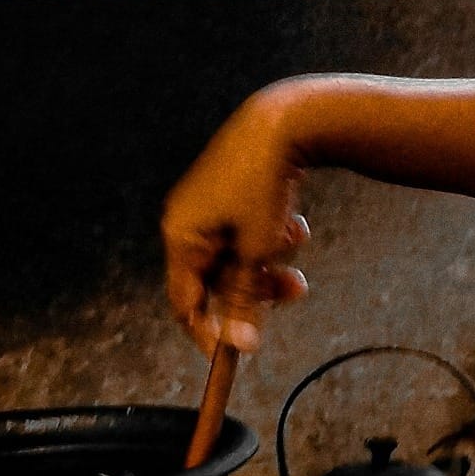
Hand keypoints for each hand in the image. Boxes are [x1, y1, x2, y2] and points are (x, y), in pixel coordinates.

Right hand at [162, 85, 315, 354]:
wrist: (286, 121)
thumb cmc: (263, 185)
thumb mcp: (257, 252)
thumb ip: (245, 302)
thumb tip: (238, 346)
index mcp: (180, 235)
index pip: (185, 302)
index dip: (208, 331)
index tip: (233, 354)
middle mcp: (186, 219)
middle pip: (217, 279)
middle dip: (257, 287)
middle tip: (292, 290)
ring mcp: (207, 203)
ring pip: (239, 255)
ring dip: (269, 260)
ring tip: (294, 242)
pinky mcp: (231, 190)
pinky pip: (248, 229)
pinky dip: (271, 234)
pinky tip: (293, 220)